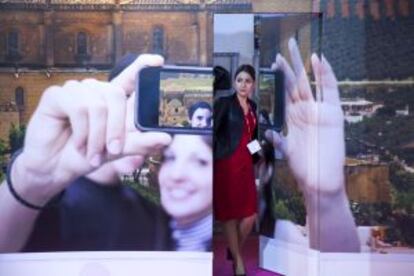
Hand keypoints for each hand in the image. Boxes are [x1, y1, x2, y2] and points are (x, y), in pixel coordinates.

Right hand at [12, 54, 171, 204]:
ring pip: (97, 105)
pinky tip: (78, 144)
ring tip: (91, 153)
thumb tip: (167, 138)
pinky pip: (78, 107)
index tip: (158, 61)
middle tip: (112, 150)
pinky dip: (81, 132)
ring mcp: (77, 90)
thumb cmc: (88, 156)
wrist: (56, 168)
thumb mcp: (117, 152)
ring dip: (96, 136)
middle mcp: (96, 92)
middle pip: (115, 95)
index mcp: (114, 101)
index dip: (143, 67)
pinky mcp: (57, 95)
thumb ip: (141, 143)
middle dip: (116, 128)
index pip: (130, 78)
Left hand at [266, 38, 344, 196]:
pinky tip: (320, 60)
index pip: (284, 92)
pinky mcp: (333, 113)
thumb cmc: (303, 167)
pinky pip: (330, 90)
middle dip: (290, 65)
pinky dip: (326, 75)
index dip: (279, 77)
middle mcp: (304, 111)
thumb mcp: (287, 151)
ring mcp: (319, 110)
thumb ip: (278, 140)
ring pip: (311, 82)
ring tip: (300, 48)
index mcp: (292, 117)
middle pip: (296, 82)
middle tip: (286, 45)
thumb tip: (268, 130)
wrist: (321, 180)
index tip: (271, 62)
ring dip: (305, 65)